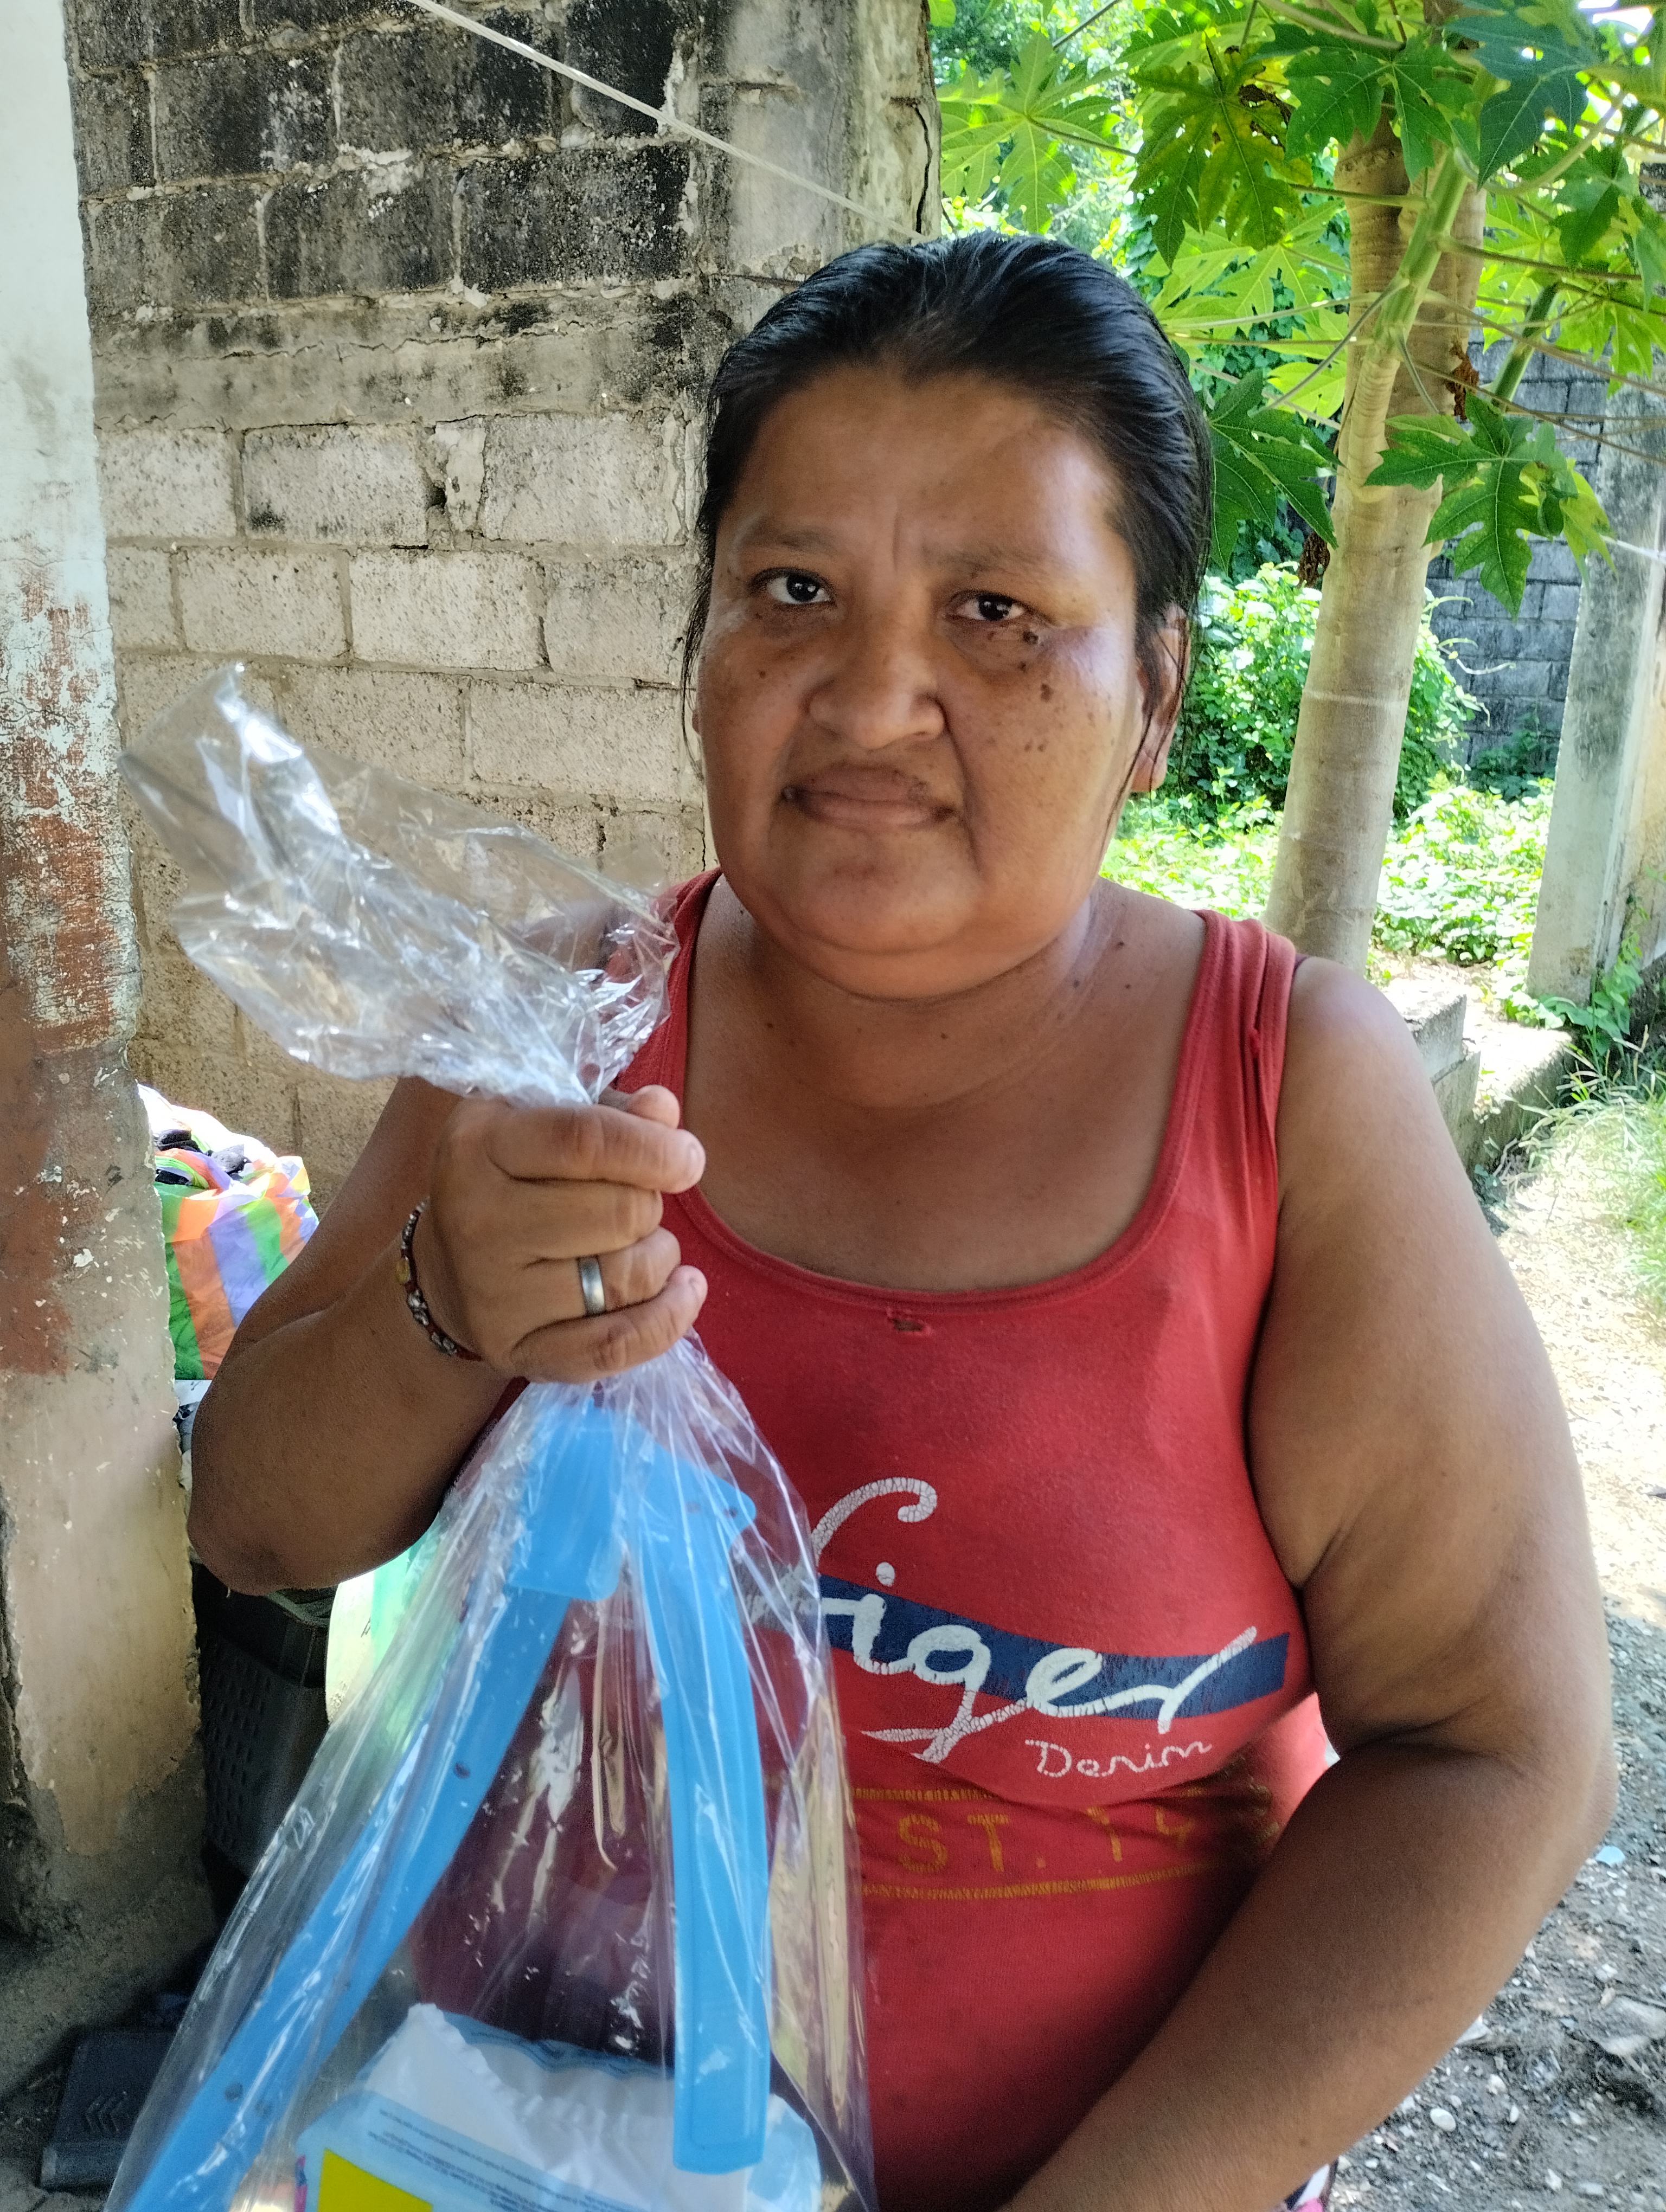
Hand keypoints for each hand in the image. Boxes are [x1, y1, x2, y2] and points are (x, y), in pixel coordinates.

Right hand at [417, 1085, 706, 1380]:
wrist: (445, 1272)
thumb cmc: (510, 1181)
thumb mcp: (542, 1126)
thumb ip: (609, 1115)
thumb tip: (664, 1110)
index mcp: (479, 1146)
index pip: (584, 1142)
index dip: (654, 1148)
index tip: (689, 1158)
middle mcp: (478, 1219)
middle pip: (618, 1213)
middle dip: (650, 1204)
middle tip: (638, 1204)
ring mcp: (493, 1295)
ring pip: (626, 1277)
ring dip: (659, 1257)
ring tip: (646, 1244)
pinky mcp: (515, 1349)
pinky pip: (614, 1346)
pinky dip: (667, 1319)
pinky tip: (684, 1291)